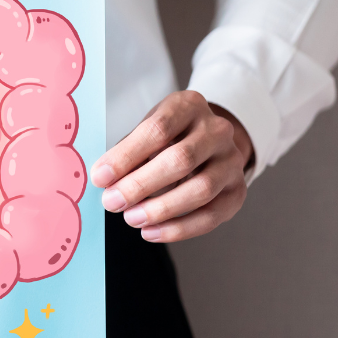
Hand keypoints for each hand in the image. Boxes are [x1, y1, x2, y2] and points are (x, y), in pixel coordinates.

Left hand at [89, 91, 252, 242]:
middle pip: (180, 159)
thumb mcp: (148, 130)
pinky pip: (211, 216)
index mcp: (189, 106)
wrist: (209, 143)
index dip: (127, 156)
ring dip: (161, 209)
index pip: (158, 130)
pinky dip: (179, 229)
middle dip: (140, 185)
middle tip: (112, 202)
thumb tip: (105, 179)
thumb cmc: (169, 137)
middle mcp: (217, 131)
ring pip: (200, 189)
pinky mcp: (237, 191)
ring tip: (131, 218)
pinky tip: (152, 231)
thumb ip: (128, 151)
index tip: (101, 177)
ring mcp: (232, 161)